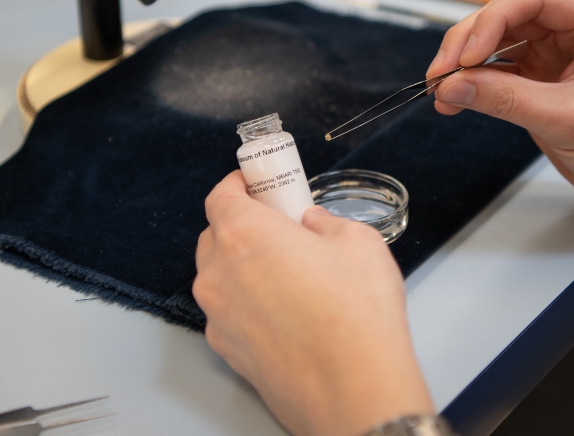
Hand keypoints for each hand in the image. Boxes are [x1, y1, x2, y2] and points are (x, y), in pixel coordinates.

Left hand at [194, 171, 433, 435]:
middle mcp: (218, 273)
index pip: (220, 196)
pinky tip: (285, 312)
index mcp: (243, 234)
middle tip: (279, 227)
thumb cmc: (355, 313)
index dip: (237, 185)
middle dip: (241, 224)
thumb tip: (313, 225)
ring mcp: (217, 316)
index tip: (255, 184)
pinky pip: (228, 313)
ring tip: (286, 274)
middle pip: (215, 235)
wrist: (352, 389)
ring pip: (218, 277)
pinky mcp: (226, 352)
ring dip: (241, 266)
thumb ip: (326, 223)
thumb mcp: (358, 242)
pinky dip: (246, 303)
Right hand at [427, 0, 573, 262]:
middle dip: (469, 42)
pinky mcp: (540, 78)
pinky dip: (473, 83)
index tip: (465, 57)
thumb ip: (504, 99)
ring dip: (465, 63)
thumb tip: (452, 86)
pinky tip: (454, 99)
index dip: (491, 22)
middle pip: (507, 15)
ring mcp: (556, 53)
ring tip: (442, 89)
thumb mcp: (565, 119)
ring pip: (497, 41)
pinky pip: (497, 70)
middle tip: (442, 74)